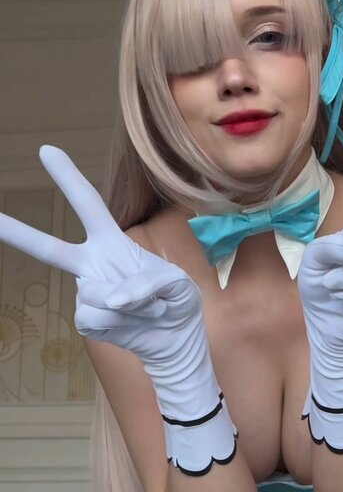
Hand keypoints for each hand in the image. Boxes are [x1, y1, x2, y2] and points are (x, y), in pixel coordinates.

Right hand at [0, 145, 210, 417]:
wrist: (175, 340)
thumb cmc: (175, 302)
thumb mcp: (176, 284)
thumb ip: (148, 282)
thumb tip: (112, 298)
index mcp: (111, 242)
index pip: (88, 205)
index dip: (68, 179)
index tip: (46, 151)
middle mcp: (92, 265)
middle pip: (49, 249)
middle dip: (16, 233)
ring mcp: (87, 294)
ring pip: (94, 293)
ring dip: (132, 305)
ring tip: (150, 310)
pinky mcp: (88, 321)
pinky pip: (97, 319)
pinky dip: (123, 324)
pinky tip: (135, 324)